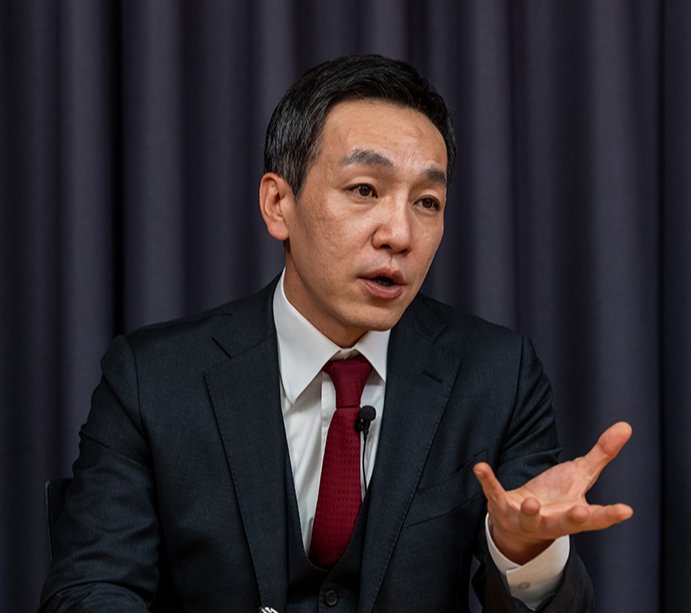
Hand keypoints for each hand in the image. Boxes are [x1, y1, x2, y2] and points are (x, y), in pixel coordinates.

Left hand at [473, 421, 633, 563]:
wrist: (520, 523)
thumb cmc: (557, 498)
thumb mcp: (580, 475)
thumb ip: (602, 454)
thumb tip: (626, 426)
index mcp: (574, 515)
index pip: (597, 518)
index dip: (610, 515)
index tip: (626, 510)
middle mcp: (552, 521)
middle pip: (565, 524)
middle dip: (572, 519)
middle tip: (580, 511)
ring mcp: (526, 518)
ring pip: (529, 518)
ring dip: (530, 511)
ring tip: (531, 502)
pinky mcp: (502, 507)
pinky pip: (494, 494)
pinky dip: (487, 481)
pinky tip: (480, 467)